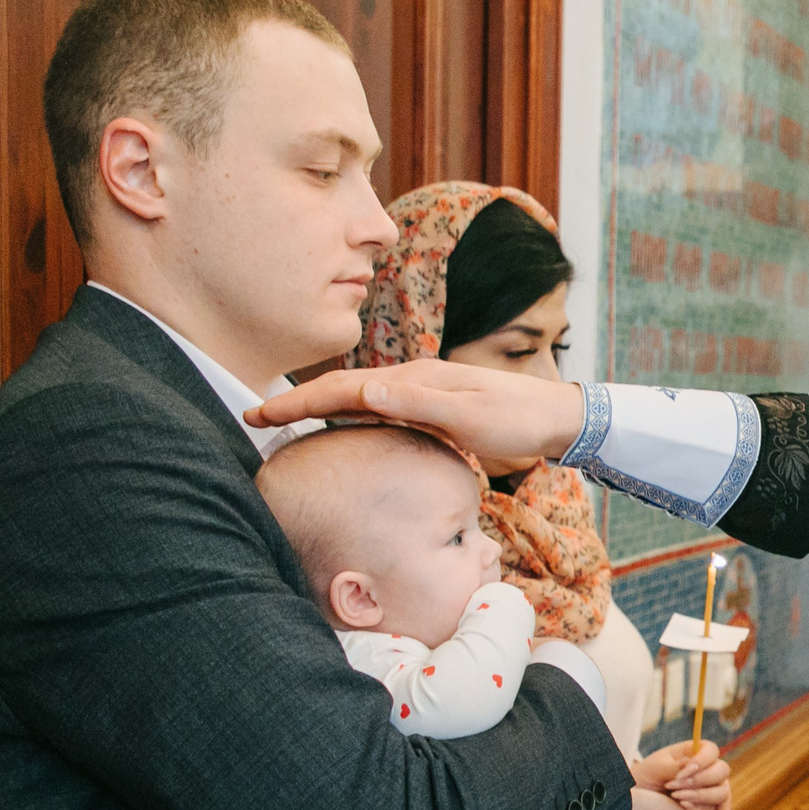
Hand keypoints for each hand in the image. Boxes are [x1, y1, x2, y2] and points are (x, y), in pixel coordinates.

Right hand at [249, 360, 583, 473]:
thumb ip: (418, 404)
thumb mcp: (469, 416)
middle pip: (341, 390)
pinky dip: (346, 416)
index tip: (262, 413)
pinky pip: (375, 410)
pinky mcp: (428, 408)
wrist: (555, 417)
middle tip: (253, 417)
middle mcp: (412, 381)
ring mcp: (419, 393)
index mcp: (415, 380)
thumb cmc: (518, 418)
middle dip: (296, 403)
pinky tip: (336, 429)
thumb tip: (364, 392)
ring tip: (281, 422)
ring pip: (355, 399)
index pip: (344, 390)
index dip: (300, 401)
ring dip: (316, 408)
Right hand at [623, 784, 742, 809]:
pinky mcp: (664, 809)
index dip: (710, 795)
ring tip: (670, 786)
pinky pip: (684, 792)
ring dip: (688, 785)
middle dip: (697, 789)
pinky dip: (679, 785)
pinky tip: (666, 783)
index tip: (688, 793)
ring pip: (698, 793)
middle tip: (675, 790)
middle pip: (711, 800)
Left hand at [635, 739, 731, 809]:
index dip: (702, 760)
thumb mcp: (657, 769)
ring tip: (676, 797)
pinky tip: (683, 808)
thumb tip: (693, 767)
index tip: (683, 772)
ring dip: (700, 795)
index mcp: (696, 754)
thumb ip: (676, 766)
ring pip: (722, 793)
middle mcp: (708, 772)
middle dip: (700, 780)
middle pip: (722, 771)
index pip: (712, 751)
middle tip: (676, 787)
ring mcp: (712, 791)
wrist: (639, 803)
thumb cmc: (647, 779)